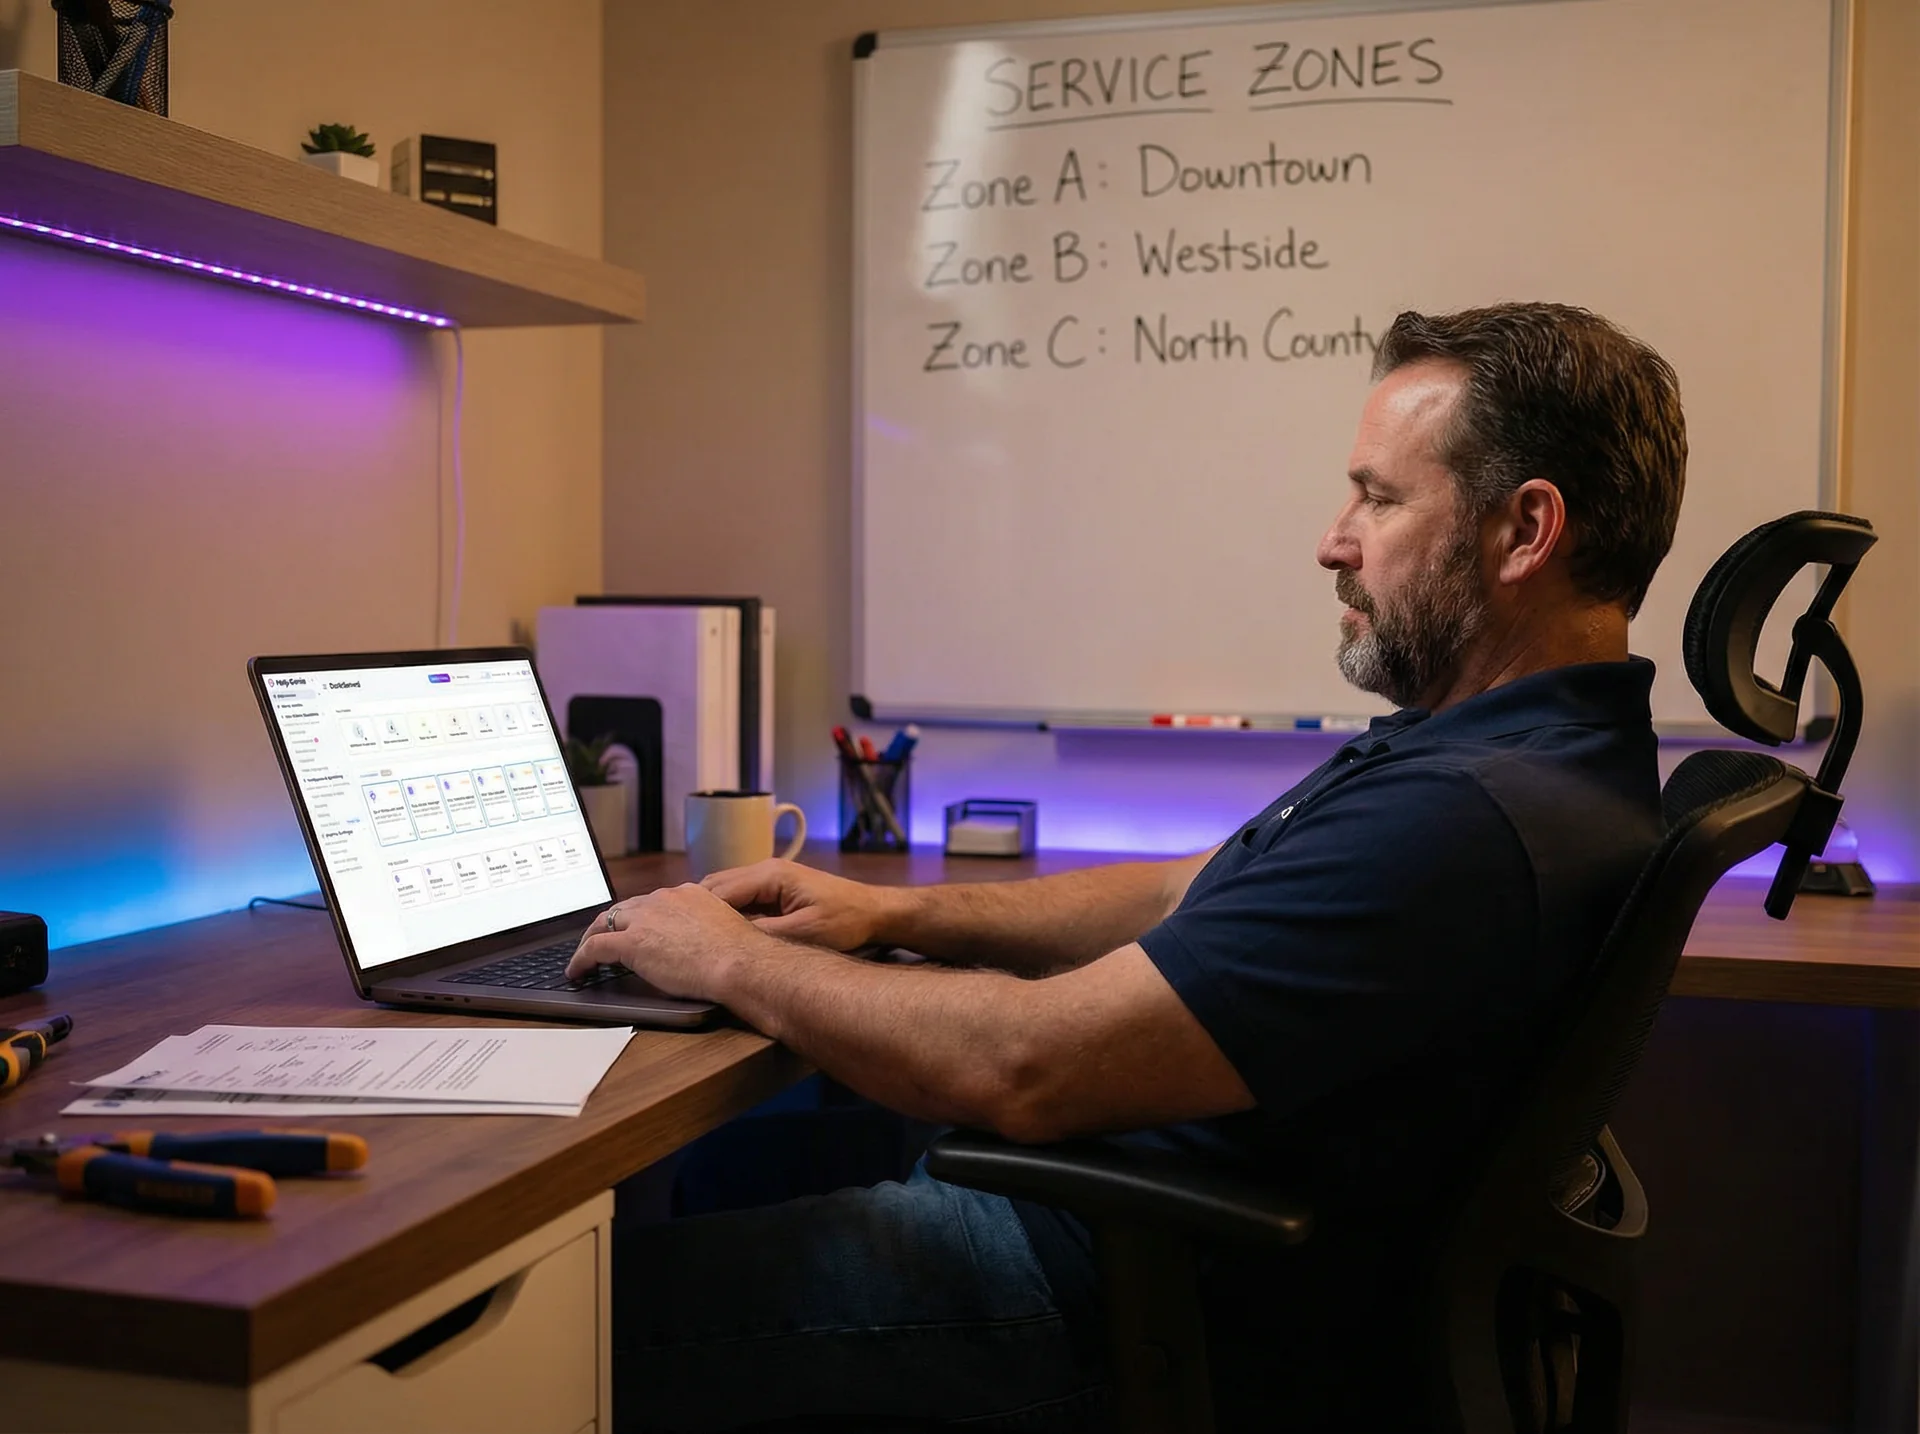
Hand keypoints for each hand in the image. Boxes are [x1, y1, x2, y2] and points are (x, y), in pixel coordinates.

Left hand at [566, 883, 764, 998]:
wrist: (739, 962)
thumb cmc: (740, 954)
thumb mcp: (722, 929)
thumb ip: (705, 929)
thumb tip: (700, 944)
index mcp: (686, 894)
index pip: (651, 902)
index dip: (638, 917)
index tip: (634, 927)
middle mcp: (662, 900)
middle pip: (624, 908)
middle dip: (610, 924)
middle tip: (601, 938)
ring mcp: (645, 919)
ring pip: (604, 923)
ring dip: (591, 938)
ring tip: (584, 955)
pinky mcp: (631, 943)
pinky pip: (594, 947)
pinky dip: (581, 959)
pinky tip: (577, 971)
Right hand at [700, 859, 891, 951]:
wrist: (873, 912)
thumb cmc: (845, 920)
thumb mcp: (803, 933)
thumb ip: (764, 934)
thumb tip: (727, 941)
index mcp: (770, 875)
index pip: (719, 891)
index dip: (698, 914)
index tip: (681, 935)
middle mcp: (765, 870)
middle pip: (716, 887)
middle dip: (698, 911)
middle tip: (681, 938)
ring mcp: (770, 879)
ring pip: (726, 892)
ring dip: (712, 913)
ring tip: (694, 939)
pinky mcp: (775, 891)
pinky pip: (741, 899)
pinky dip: (728, 914)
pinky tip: (720, 936)